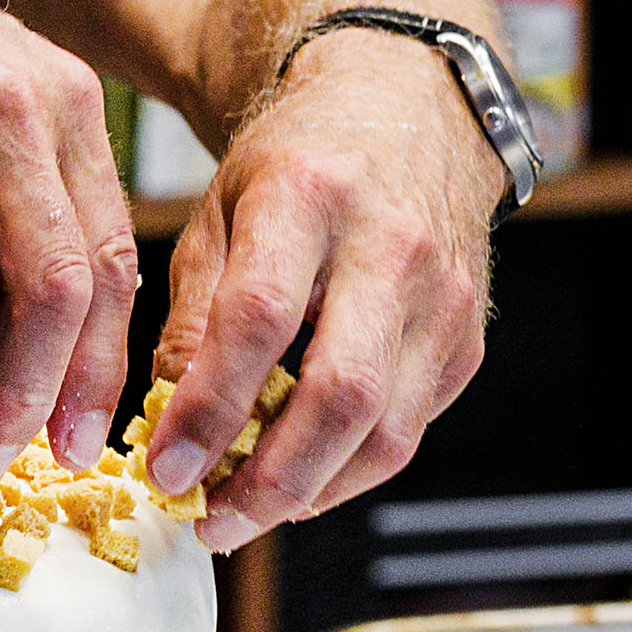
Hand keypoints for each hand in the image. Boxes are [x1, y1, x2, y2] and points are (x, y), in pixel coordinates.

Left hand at [143, 26, 497, 551]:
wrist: (409, 110)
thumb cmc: (298, 162)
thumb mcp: (220, 209)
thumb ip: (192, 312)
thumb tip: (168, 422)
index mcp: (311, 195)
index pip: (259, 322)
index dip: (209, 408)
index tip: (165, 468)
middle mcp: (390, 246)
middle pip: (340, 393)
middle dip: (269, 479)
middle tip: (209, 521)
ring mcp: (441, 297)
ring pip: (385, 431)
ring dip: (309, 493)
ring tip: (243, 516)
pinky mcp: (465, 339)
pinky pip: (408, 431)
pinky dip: (348, 472)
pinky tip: (297, 483)